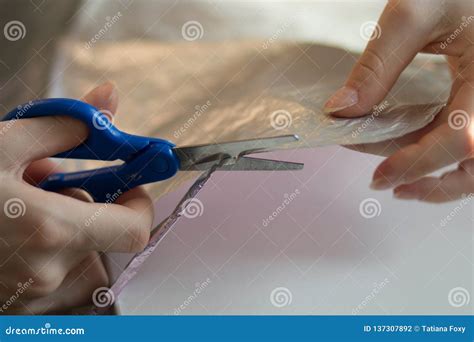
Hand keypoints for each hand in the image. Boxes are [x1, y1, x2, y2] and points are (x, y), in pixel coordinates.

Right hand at [0, 82, 153, 313]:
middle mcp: (45, 272)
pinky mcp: (15, 309)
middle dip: (94, 211)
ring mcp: (29, 297)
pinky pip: (55, 282)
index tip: (128, 185)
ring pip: (82, 264)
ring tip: (28, 207)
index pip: (134, 231)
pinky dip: (50, 255)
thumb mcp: (1, 143)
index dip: (139, 206)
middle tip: (59, 186)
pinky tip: (15, 233)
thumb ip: (65, 125)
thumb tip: (109, 99)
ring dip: (71, 233)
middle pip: (107, 243)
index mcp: (50, 229)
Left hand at [324, 0, 472, 202]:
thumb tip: (340, 111)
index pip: (460, 138)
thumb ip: (377, 65)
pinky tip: (412, 154)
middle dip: (429, 181)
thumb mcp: (414, 13)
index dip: (418, 163)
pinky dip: (440, 156)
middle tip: (383, 183)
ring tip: (396, 180)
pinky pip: (470, 142)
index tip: (379, 176)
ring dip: (438, 177)